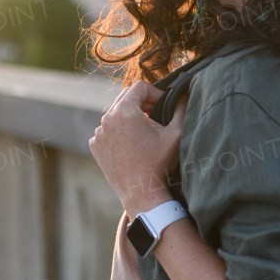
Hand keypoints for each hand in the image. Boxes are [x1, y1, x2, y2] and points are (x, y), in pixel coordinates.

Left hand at [88, 82, 186, 214]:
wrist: (141, 192)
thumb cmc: (159, 163)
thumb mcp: (177, 133)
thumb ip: (182, 108)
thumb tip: (184, 94)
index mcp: (125, 111)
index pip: (140, 87)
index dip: (155, 93)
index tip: (164, 106)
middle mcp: (107, 119)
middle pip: (126, 97)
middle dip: (142, 103)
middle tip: (156, 118)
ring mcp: (99, 133)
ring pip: (116, 113)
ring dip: (130, 118)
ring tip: (144, 133)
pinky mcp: (96, 145)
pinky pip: (108, 129)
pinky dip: (119, 132)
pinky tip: (132, 145)